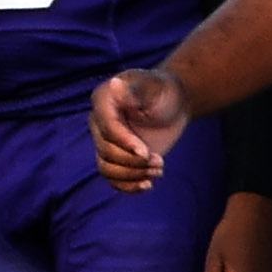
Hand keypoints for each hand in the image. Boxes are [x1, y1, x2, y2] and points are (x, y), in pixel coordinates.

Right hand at [90, 69, 189, 192]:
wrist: (173, 103)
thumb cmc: (164, 91)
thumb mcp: (154, 86)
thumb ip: (135, 90)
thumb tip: (114, 84)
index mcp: (103, 101)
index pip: (107, 129)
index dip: (124, 143)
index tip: (146, 152)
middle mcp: (98, 123)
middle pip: (106, 152)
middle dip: (133, 161)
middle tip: (159, 161)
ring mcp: (104, 142)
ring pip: (107, 169)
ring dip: (133, 175)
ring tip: (158, 170)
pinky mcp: (115, 157)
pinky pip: (112, 178)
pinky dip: (128, 186)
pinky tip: (148, 185)